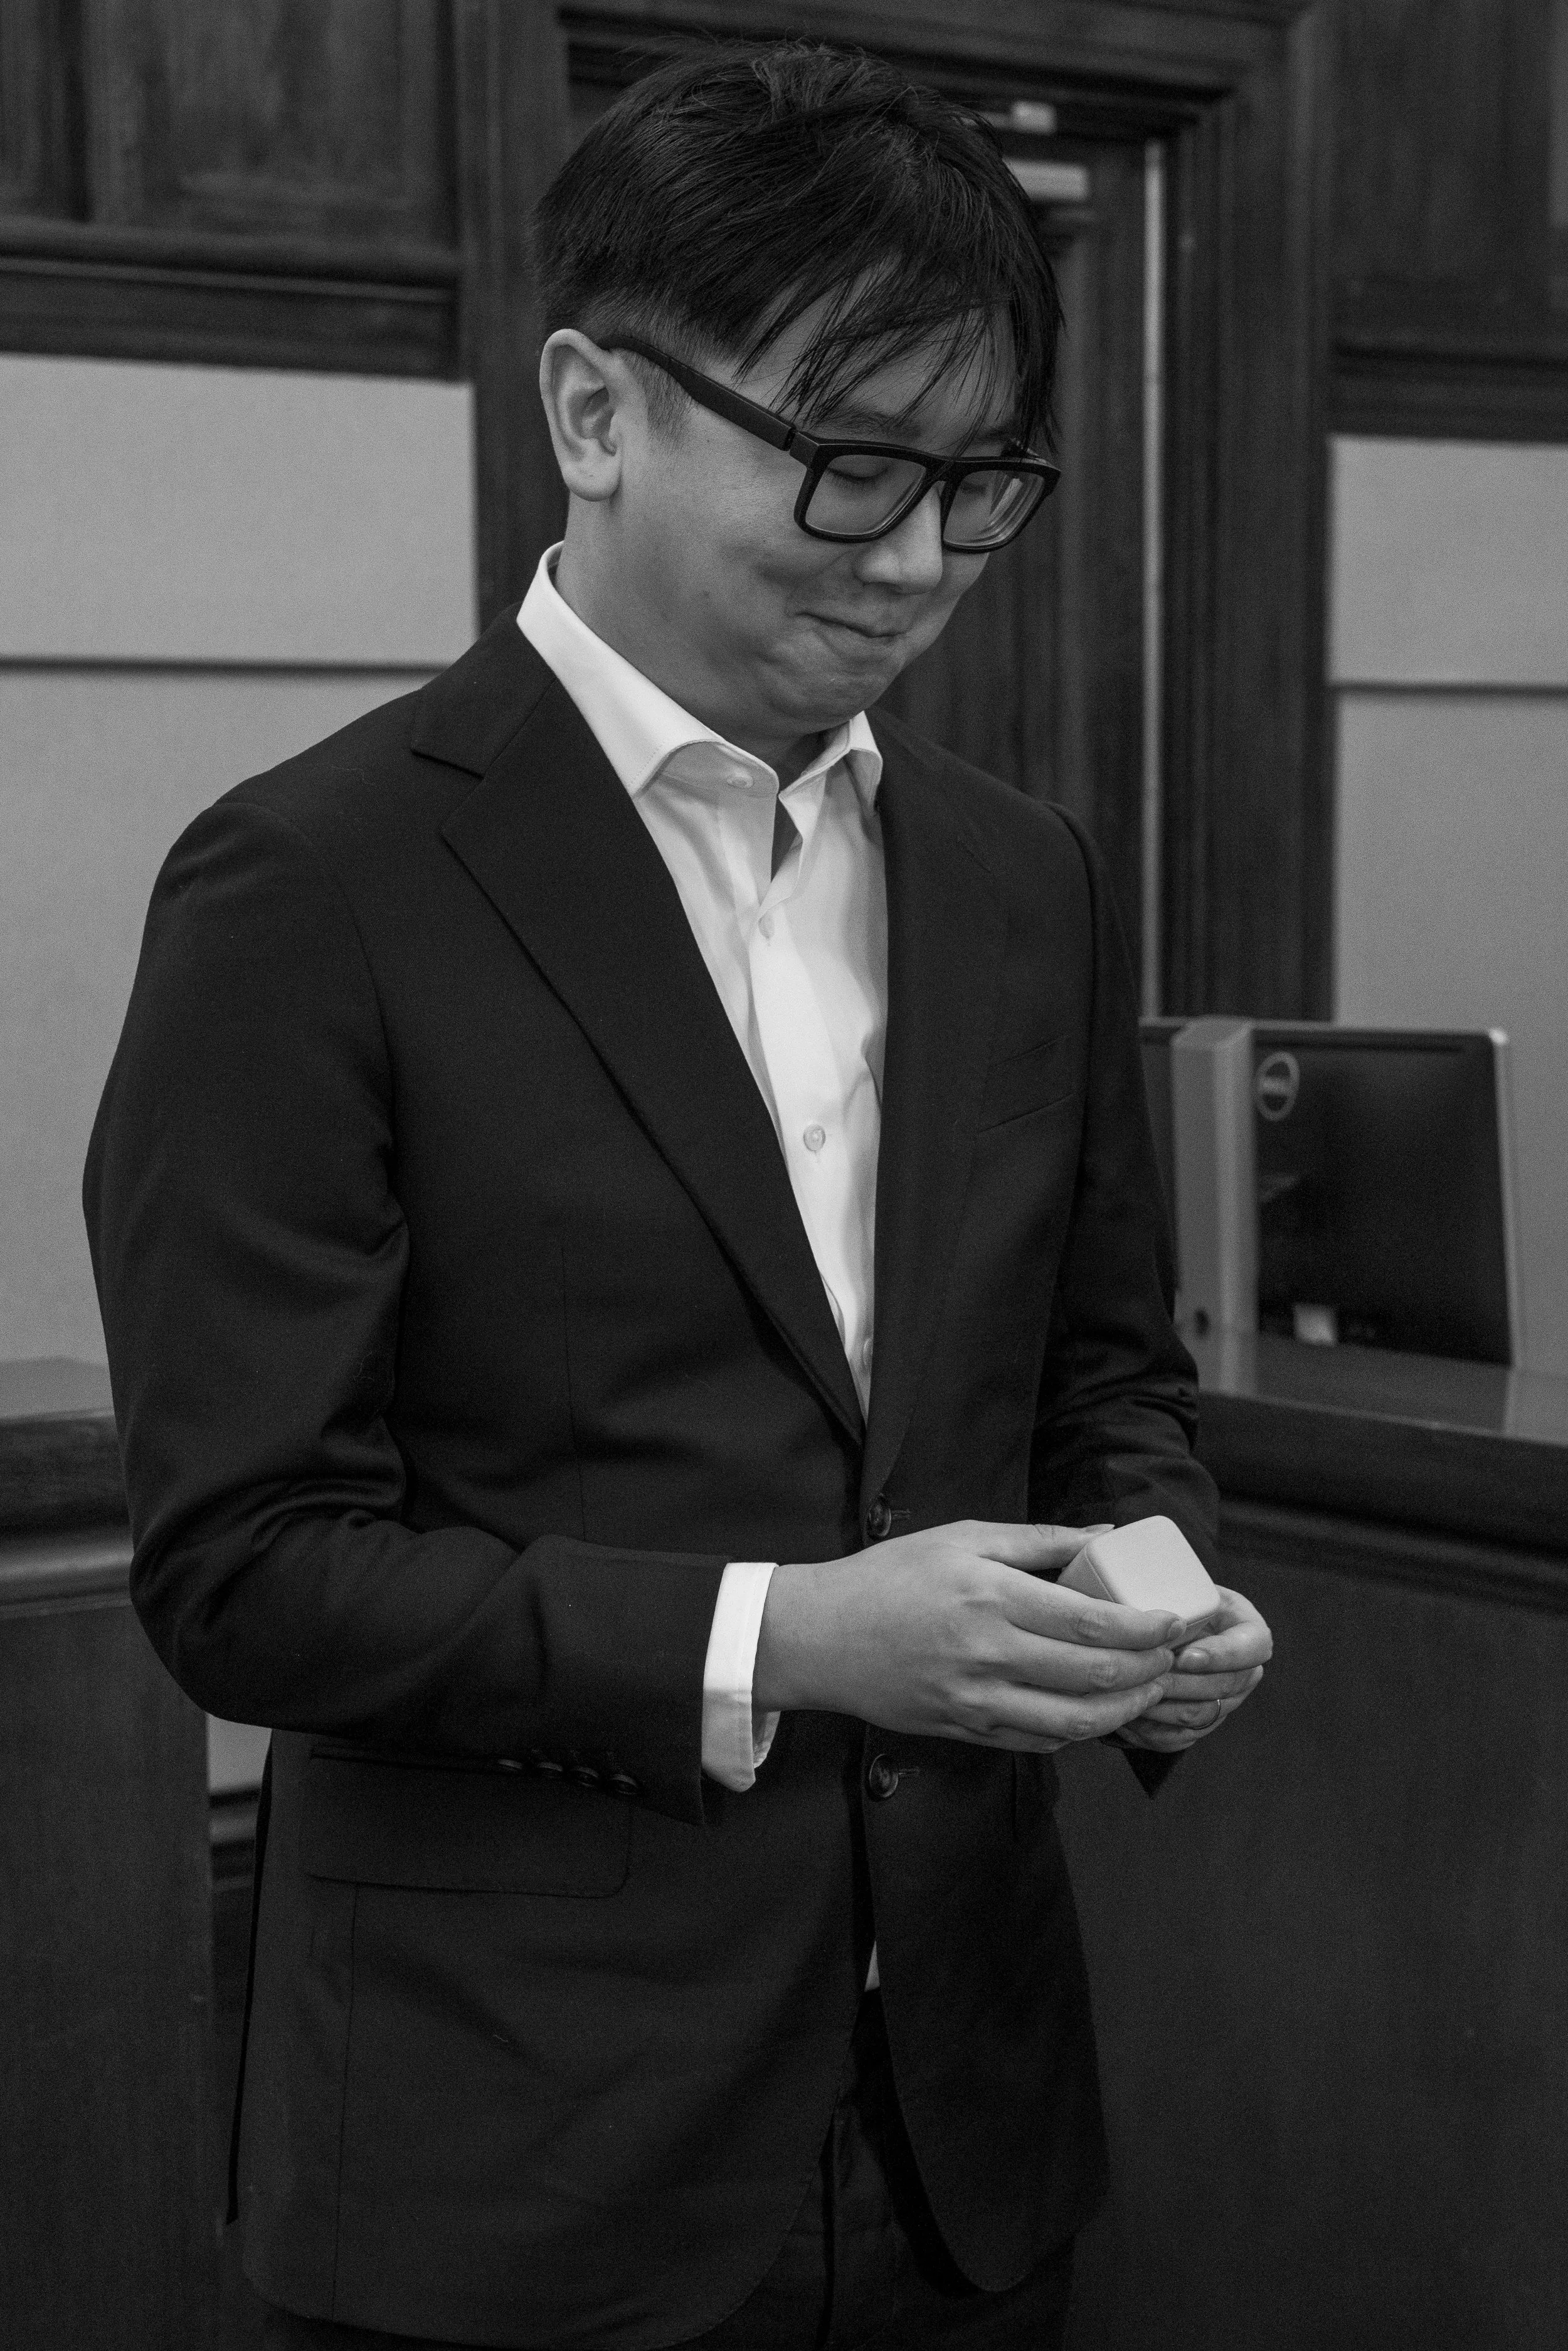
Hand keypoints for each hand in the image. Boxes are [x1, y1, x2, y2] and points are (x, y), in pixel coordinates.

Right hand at [754, 1520, 1182, 1754]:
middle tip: (1176, 1656)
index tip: (1179, 1621)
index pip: (1091, 1622)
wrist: (820, 1637)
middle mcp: (988, 1654)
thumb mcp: (962, 1537)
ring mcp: (977, 1700)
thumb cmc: (890, 1577)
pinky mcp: (966, 1730)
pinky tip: (1098, 1711)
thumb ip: (1039, 1540)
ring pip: (1076, 1722)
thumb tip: (1107, 1534)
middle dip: (1151, 1670)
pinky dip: (1080, 1730)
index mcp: (991, 1597)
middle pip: (1095, 1676)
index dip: (1148, 1628)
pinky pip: (1040, 1742)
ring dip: (1126, 1710)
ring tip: (1150, 1689)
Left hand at [1112, 1585, 1271, 1752]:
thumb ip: (1173, 1595)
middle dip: (1181, 1683)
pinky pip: (1181, 1737)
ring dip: (1164, 1707)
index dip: (1221, 1656)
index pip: (1254, 1647)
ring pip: (1202, 1715)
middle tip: (1145, 1677)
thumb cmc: (1167, 1595)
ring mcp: (1226, 1700)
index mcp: (1248, 1630)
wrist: (1157, 1623)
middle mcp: (1245, 1669)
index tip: (1184, 1656)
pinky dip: (1153, 1731)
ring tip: (1130, 1695)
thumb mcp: (1177, 1585)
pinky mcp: (1201, 1723)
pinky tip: (1127, 1717)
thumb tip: (1152, 1619)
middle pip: (1226, 1686)